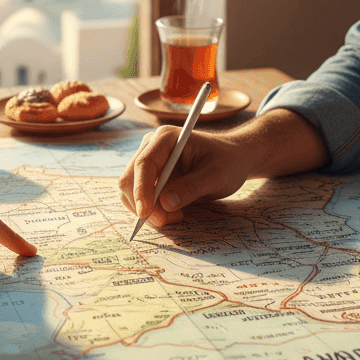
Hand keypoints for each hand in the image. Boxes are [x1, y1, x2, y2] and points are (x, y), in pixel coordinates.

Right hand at [118, 127, 255, 226]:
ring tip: (177, 215)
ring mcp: (148, 161)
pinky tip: (173, 212)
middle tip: (167, 221)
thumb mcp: (216, 176)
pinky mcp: (150, 176)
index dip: (141, 189)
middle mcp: (151, 146)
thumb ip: (191, 188)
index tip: (145, 213)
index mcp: (165, 138)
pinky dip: (150, 210)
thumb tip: (165, 203)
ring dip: (147, 209)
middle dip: (142, 204)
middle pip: (129, 178)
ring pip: (130, 190)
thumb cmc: (226, 163)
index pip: (144, 164)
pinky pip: (139, 196)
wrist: (230, 160)